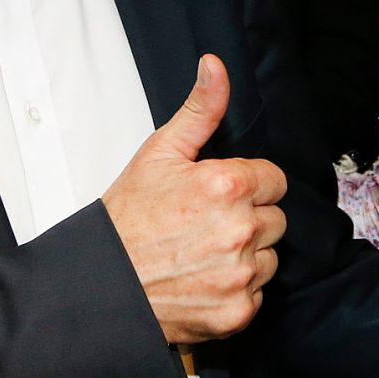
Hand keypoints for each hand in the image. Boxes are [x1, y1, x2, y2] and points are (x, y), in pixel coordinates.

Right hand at [102, 54, 285, 343]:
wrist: (103, 282)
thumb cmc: (128, 217)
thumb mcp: (161, 152)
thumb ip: (200, 108)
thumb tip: (216, 66)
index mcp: (228, 185)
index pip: (274, 180)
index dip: (248, 184)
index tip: (220, 194)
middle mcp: (240, 230)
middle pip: (275, 219)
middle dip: (248, 218)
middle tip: (205, 224)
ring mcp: (240, 274)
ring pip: (269, 257)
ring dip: (245, 256)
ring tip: (202, 252)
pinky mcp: (237, 311)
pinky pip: (258, 293)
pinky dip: (236, 290)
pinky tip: (204, 280)